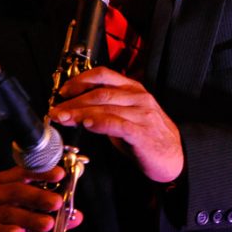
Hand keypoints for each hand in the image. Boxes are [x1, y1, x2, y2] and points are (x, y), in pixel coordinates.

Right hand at [0, 165, 82, 231]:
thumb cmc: (6, 223)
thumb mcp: (29, 214)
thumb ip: (51, 212)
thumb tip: (77, 215)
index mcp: (3, 182)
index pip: (22, 172)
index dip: (41, 171)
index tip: (60, 174)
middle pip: (14, 190)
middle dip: (38, 196)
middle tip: (57, 202)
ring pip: (6, 212)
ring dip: (29, 218)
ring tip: (47, 224)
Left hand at [52, 66, 183, 182]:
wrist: (175, 157)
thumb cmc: (148, 137)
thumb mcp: (127, 116)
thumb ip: (106, 109)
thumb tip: (76, 109)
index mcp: (133, 89)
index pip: (103, 75)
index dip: (80, 80)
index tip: (63, 92)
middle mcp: (138, 97)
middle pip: (100, 92)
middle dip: (73, 101)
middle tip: (56, 111)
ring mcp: (141, 114)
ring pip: (105, 106)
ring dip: (80, 112)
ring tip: (63, 118)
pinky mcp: (142, 133)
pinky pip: (117, 124)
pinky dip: (100, 122)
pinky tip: (87, 124)